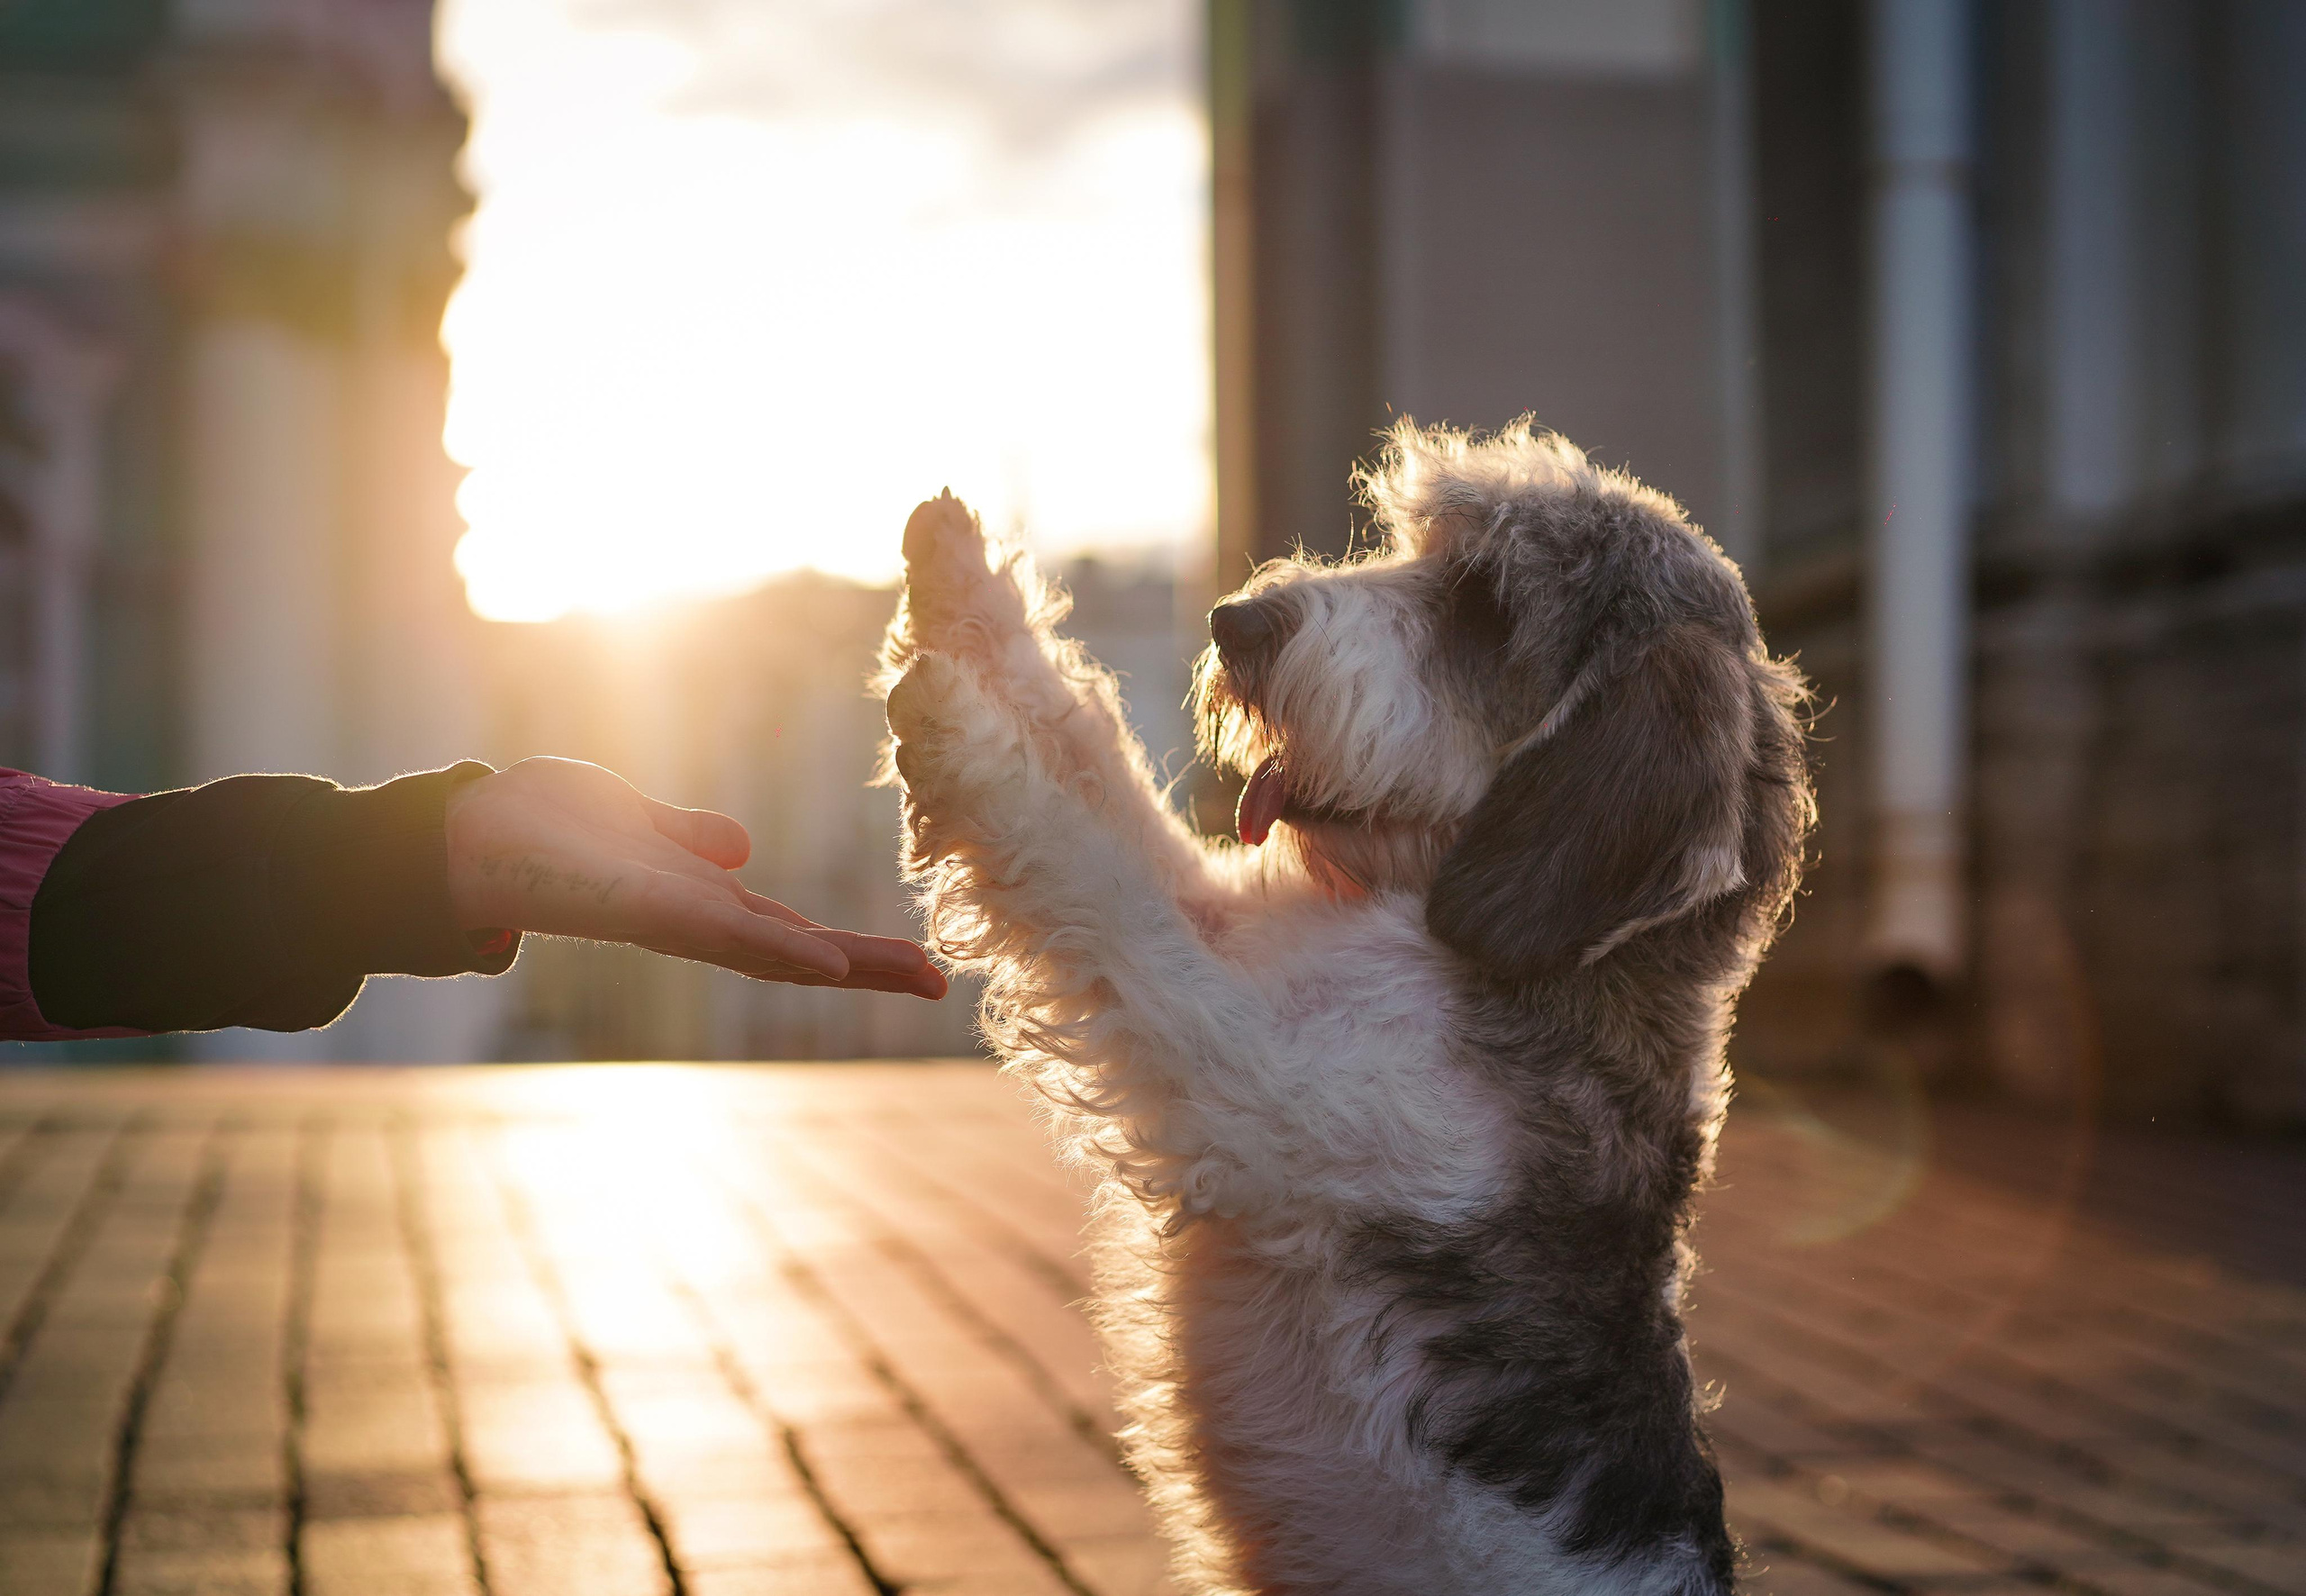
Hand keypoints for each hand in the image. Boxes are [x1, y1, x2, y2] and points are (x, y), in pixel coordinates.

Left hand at [443, 757, 946, 997]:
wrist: (461, 834)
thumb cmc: (539, 824)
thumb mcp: (635, 818)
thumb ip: (687, 837)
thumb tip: (741, 851)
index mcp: (698, 902)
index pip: (794, 932)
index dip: (854, 949)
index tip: (918, 964)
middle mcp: (691, 921)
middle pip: (798, 951)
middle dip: (869, 969)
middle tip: (939, 985)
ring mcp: (670, 919)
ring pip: (771, 948)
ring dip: (841, 963)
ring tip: (910, 975)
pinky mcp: (639, 906)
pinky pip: (716, 930)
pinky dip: (772, 947)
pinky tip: (820, 960)